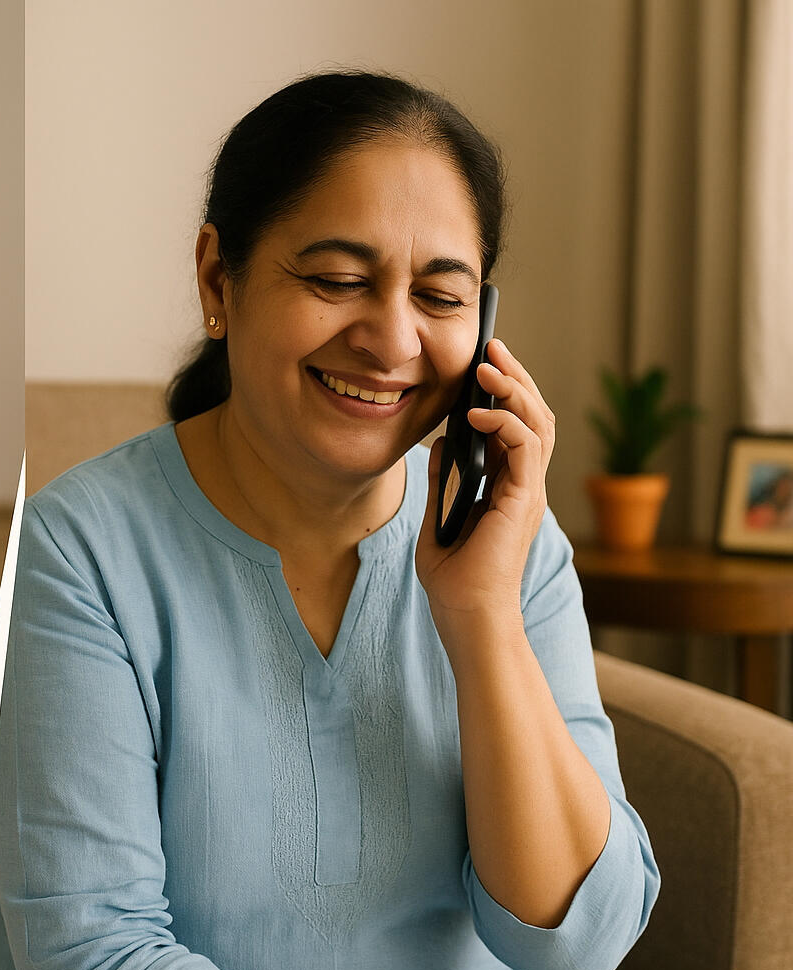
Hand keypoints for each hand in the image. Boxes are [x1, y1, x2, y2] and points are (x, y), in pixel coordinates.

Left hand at [416, 338, 556, 618]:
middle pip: (533, 415)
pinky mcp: (525, 500)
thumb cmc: (454, 582)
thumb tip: (439, 444)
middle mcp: (525, 485)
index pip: (514, 426)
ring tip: (487, 365)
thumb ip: (443, 481)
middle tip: (491, 344)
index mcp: (508, 488)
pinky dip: (505, 421)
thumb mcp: (438, 519)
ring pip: (538, 422)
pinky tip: (476, 411)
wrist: (466, 618)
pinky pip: (527, 445)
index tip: (480, 363)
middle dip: (514, 376)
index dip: (501, 392)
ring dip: (514, 388)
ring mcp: (530, 492)